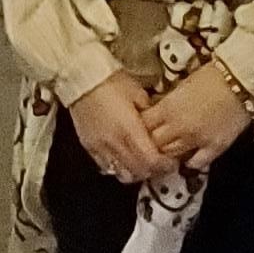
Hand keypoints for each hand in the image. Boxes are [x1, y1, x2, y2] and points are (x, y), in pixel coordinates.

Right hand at [68, 71, 174, 188]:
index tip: (171, 162)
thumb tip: (159, 126)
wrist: (82, 78)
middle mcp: (115, 143)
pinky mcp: (89, 147)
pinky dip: (118, 167)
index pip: (151, 160)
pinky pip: (106, 167)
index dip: (164, 165)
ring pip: (122, 174)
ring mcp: (100, 147)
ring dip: (135, 172)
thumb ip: (151, 113)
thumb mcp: (139, 94)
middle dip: (153, 171)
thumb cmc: (112, 82)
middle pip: (139, 171)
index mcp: (130, 129)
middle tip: (160, 164)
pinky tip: (123, 159)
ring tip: (142, 164)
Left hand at [143, 60, 253, 170]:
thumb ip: (167, 102)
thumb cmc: (210, 77)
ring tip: (169, 148)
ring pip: (171, 155)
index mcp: (168, 108)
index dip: (141, 126)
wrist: (241, 81)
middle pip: (154, 144)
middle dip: (151, 141)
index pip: (143, 125)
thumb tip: (155, 113)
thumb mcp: (181, 85)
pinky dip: (190, 161)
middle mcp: (179, 127)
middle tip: (154, 139)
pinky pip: (196, 162)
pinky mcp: (214, 148)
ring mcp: (197, 140)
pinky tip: (189, 156)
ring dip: (168, 152)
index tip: (142, 125)